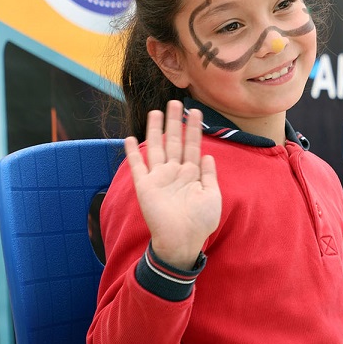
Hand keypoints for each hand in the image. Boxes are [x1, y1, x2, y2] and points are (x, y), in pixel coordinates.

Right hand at [126, 101, 220, 269]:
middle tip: (175, 102)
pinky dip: (133, 153)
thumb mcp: (212, 196)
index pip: (193, 145)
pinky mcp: (145, 186)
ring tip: (156, 111)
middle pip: (175, 141)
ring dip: (155, 130)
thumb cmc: (200, 222)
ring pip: (157, 148)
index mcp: (192, 174)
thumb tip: (208, 155)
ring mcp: (159, 178)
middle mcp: (175, 172)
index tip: (196, 111)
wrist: (182, 241)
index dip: (194, 129)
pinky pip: (138, 166)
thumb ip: (209, 174)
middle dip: (175, 122)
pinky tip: (130, 138)